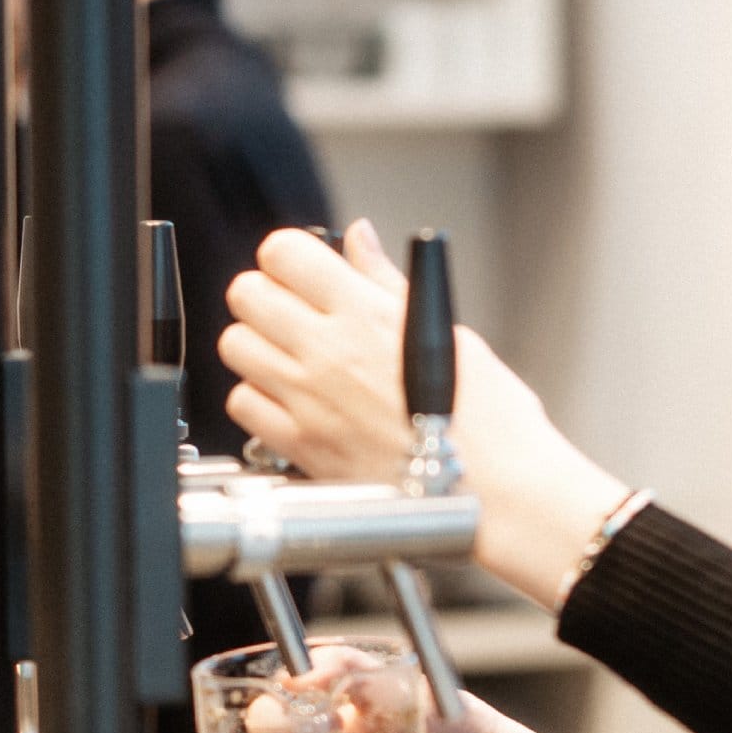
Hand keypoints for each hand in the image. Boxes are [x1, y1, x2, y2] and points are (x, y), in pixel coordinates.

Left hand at [219, 219, 631, 607]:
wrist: (496, 493)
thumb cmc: (489, 420)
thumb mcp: (443, 331)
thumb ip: (385, 282)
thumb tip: (359, 239)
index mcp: (369, 315)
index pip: (283, 254)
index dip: (291, 257)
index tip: (306, 271)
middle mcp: (329, 353)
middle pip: (247, 294)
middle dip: (268, 294)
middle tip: (296, 312)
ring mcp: (309, 401)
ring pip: (235, 345)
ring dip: (259, 345)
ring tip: (295, 358)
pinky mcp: (300, 446)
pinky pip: (243, 403)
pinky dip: (260, 397)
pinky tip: (295, 401)